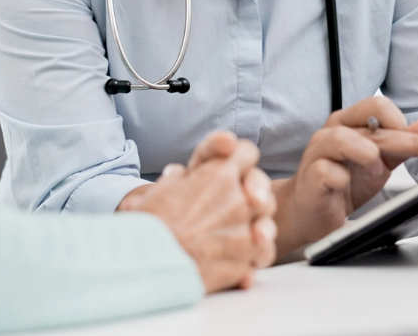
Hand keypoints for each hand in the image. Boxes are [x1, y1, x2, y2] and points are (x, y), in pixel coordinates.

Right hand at [118, 132, 276, 292]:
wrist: (149, 265)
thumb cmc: (150, 224)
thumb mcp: (157, 190)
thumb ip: (175, 179)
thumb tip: (178, 174)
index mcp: (218, 175)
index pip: (246, 153)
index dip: (240, 158)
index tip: (234, 168)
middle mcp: (238, 199)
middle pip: (262, 191)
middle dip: (254, 197)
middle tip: (237, 206)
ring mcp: (245, 231)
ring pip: (267, 224)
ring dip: (258, 228)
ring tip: (240, 236)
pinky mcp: (244, 260)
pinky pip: (261, 254)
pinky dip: (253, 257)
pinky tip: (241, 261)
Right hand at [271, 96, 417, 256]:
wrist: (310, 213)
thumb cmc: (343, 182)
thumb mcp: (381, 161)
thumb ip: (405, 141)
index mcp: (349, 122)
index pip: (379, 106)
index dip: (406, 122)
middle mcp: (331, 131)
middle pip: (370, 121)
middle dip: (407, 137)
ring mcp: (317, 152)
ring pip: (341, 138)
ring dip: (368, 154)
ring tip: (378, 172)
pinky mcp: (309, 177)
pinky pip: (326, 171)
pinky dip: (341, 178)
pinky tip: (346, 185)